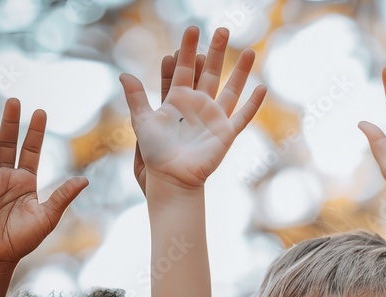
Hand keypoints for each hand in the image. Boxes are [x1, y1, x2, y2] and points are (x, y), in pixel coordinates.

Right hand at [0, 98, 87, 267]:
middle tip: (14, 100)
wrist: (1, 254)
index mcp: (26, 180)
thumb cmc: (25, 237)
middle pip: (8, 143)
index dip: (35, 132)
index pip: (31, 150)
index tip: (40, 111)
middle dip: (11, 122)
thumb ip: (62, 196)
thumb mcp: (48, 216)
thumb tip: (85, 180)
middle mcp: (6, 175)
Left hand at [122, 26, 265, 191]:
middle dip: (217, 51)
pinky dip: (253, 104)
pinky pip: (242, 116)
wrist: (172, 179)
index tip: (192, 29)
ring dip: (240, 71)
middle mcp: (198, 105)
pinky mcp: (226, 134)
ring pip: (231, 89)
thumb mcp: (142, 122)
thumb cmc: (156, 154)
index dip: (188, 49)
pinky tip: (262, 88)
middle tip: (223, 29)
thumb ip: (136, 98)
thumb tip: (124, 75)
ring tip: (249, 50)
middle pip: (211, 72)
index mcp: (178, 100)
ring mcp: (214, 118)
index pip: (185, 68)